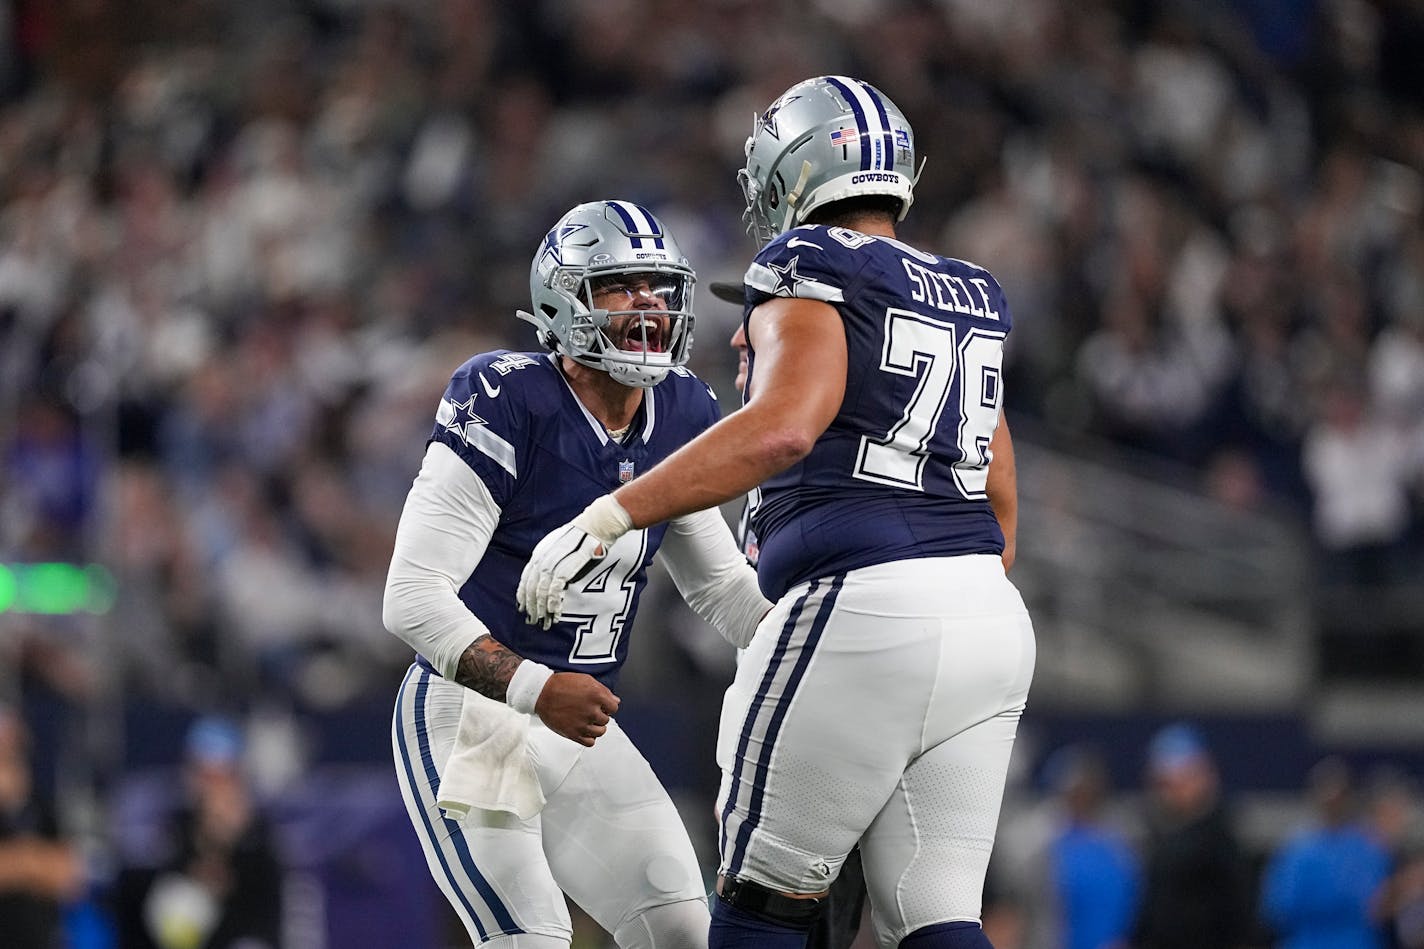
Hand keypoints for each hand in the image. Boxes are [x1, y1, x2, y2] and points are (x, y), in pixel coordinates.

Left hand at [517, 495, 632, 626]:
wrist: (597, 525)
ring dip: (542, 609)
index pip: (526, 577)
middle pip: (531, 587)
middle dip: (531, 606)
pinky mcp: (566, 568)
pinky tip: (555, 612)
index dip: (523, 595)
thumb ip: (551, 558)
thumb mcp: (560, 545)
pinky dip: (553, 603)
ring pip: (541, 591)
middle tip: (532, 621)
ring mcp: (553, 563)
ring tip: (545, 622)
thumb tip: (547, 575)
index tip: (523, 607)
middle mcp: (543, 558)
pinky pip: (555, 590)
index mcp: (540, 552)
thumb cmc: (582, 535)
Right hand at [534, 672, 620, 746]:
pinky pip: (590, 742)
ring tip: (587, 721)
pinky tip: (584, 730)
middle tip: (590, 711)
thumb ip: (603, 690)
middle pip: (606, 720)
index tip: (602, 706)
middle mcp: (591, 711)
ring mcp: (583, 723)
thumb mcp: (586, 680)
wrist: (542, 693)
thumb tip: (616, 700)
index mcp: (596, 695)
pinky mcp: (573, 734)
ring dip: (596, 727)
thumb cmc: (561, 684)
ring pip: (600, 732)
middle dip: (600, 715)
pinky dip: (589, 737)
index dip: (608, 706)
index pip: (614, 707)